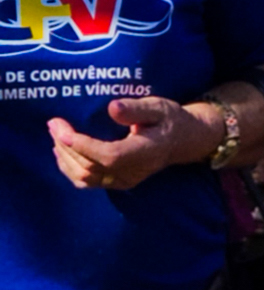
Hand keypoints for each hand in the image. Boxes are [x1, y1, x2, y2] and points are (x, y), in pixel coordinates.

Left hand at [49, 98, 218, 190]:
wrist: (183, 141)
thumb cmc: (169, 119)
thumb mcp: (158, 107)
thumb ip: (136, 109)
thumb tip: (112, 108)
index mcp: (147, 153)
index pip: (110, 156)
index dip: (83, 145)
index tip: (62, 129)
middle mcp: (134, 172)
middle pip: (91, 167)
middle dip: (66, 145)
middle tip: (54, 122)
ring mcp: (124, 181)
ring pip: (84, 177)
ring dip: (64, 156)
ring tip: (55, 133)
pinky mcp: (117, 183)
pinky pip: (86, 182)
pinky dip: (69, 168)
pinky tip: (62, 152)